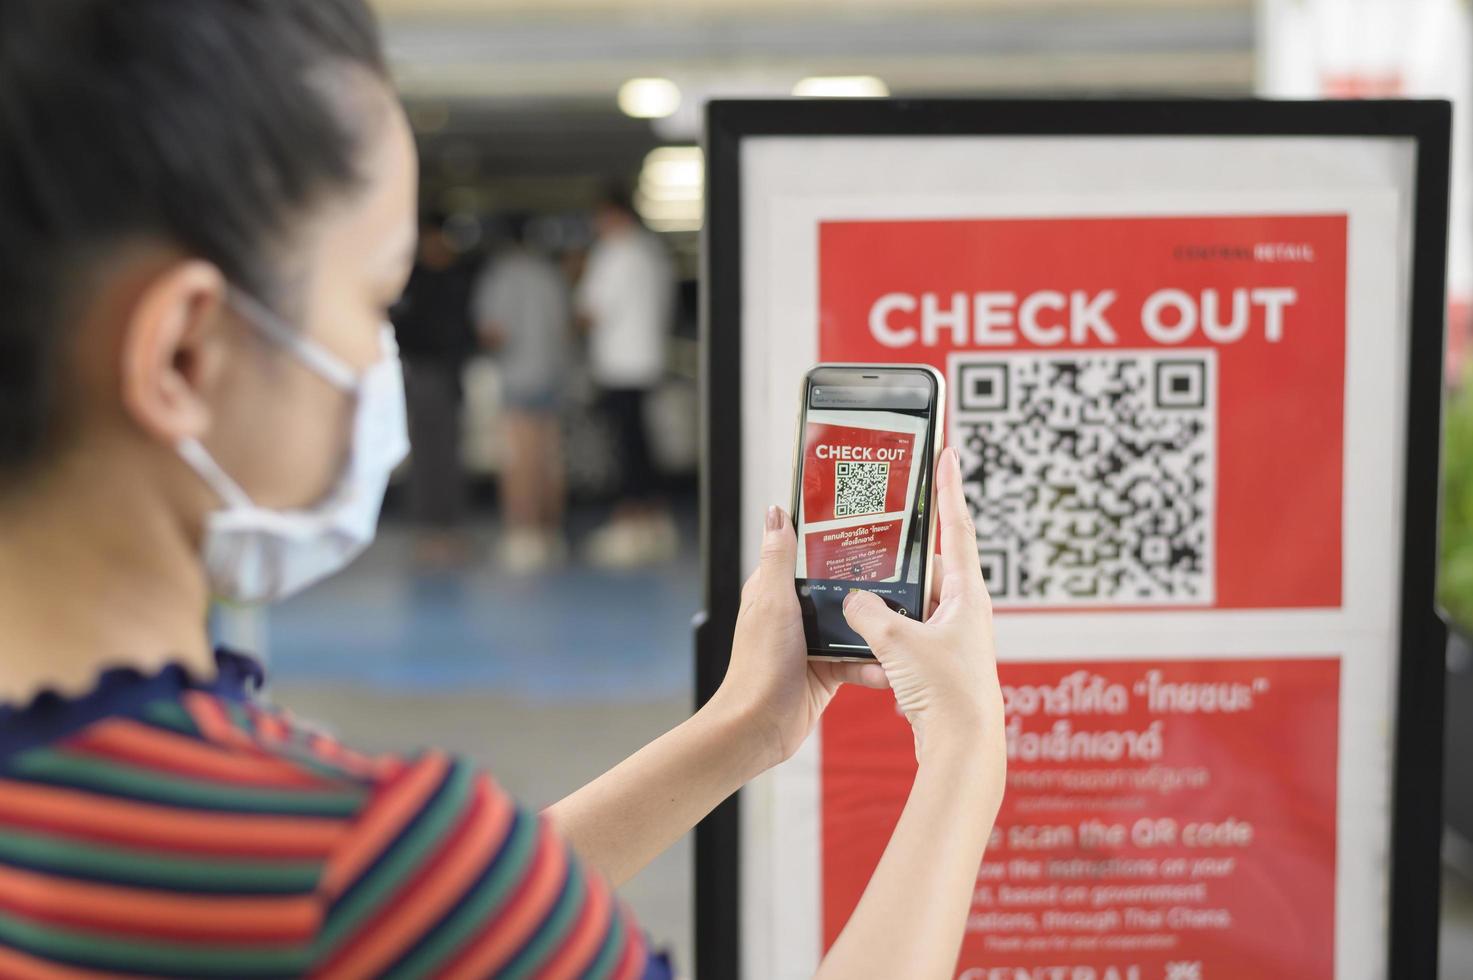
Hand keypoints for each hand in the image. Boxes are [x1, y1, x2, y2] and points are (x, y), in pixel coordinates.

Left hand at [707, 505, 888, 773]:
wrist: (759, 727)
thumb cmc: (759, 665)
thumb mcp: (772, 603)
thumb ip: (779, 559)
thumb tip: (776, 512)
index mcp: (776, 590)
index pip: (806, 553)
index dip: (833, 539)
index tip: (867, 526)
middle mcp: (794, 612)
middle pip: (838, 588)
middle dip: (868, 585)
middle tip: (904, 575)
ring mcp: (812, 642)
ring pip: (853, 625)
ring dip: (876, 629)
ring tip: (904, 625)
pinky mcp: (827, 669)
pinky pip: (857, 660)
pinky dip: (872, 665)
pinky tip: (887, 668)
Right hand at [841, 446, 1003, 762]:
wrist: (963, 747)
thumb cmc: (946, 692)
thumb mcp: (897, 643)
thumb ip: (868, 613)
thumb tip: (853, 600)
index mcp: (967, 594)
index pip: (956, 526)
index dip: (949, 487)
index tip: (947, 452)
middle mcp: (964, 611)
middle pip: (931, 561)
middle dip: (907, 541)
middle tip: (888, 511)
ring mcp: (952, 637)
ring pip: (914, 600)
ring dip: (889, 592)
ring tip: (860, 574)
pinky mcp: (938, 663)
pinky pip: (906, 631)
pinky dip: (885, 627)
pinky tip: (860, 630)